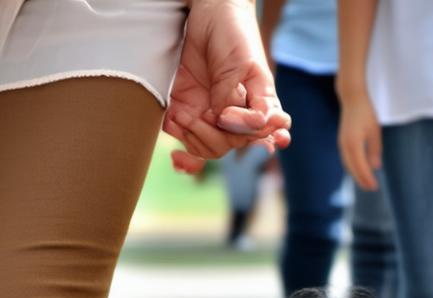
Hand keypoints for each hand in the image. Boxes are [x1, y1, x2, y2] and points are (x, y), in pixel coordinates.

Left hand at [164, 0, 290, 173]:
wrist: (207, 12)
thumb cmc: (233, 34)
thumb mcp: (240, 64)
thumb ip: (232, 96)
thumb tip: (222, 122)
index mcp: (257, 105)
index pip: (258, 134)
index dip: (243, 131)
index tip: (226, 115)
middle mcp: (235, 115)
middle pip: (229, 145)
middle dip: (213, 135)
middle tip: (204, 113)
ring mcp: (212, 114)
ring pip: (208, 148)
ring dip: (194, 138)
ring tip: (183, 116)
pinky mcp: (189, 110)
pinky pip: (185, 139)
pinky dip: (179, 142)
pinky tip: (174, 131)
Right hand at [338, 90, 381, 190]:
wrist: (352, 100)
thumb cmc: (366, 114)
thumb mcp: (375, 132)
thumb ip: (375, 150)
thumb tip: (375, 167)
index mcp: (354, 144)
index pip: (361, 167)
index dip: (368, 178)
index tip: (375, 186)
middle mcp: (345, 146)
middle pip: (353, 169)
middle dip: (362, 180)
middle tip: (372, 188)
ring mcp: (342, 145)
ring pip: (348, 165)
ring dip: (357, 175)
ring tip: (366, 182)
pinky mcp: (342, 143)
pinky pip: (346, 160)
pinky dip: (353, 168)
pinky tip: (359, 171)